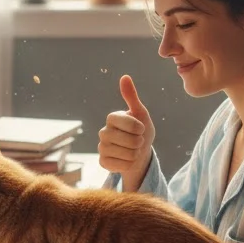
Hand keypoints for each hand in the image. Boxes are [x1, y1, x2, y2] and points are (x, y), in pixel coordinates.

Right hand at [98, 75, 155, 191]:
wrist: (140, 153)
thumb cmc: (141, 131)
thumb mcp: (140, 113)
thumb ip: (132, 97)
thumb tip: (124, 77)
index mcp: (112, 118)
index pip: (126, 122)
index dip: (138, 127)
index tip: (141, 128)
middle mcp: (104, 132)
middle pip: (128, 140)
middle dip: (139, 142)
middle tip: (138, 141)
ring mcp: (102, 147)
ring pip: (125, 154)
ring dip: (135, 154)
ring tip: (133, 151)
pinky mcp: (103, 162)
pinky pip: (120, 166)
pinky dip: (129, 164)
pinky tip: (127, 160)